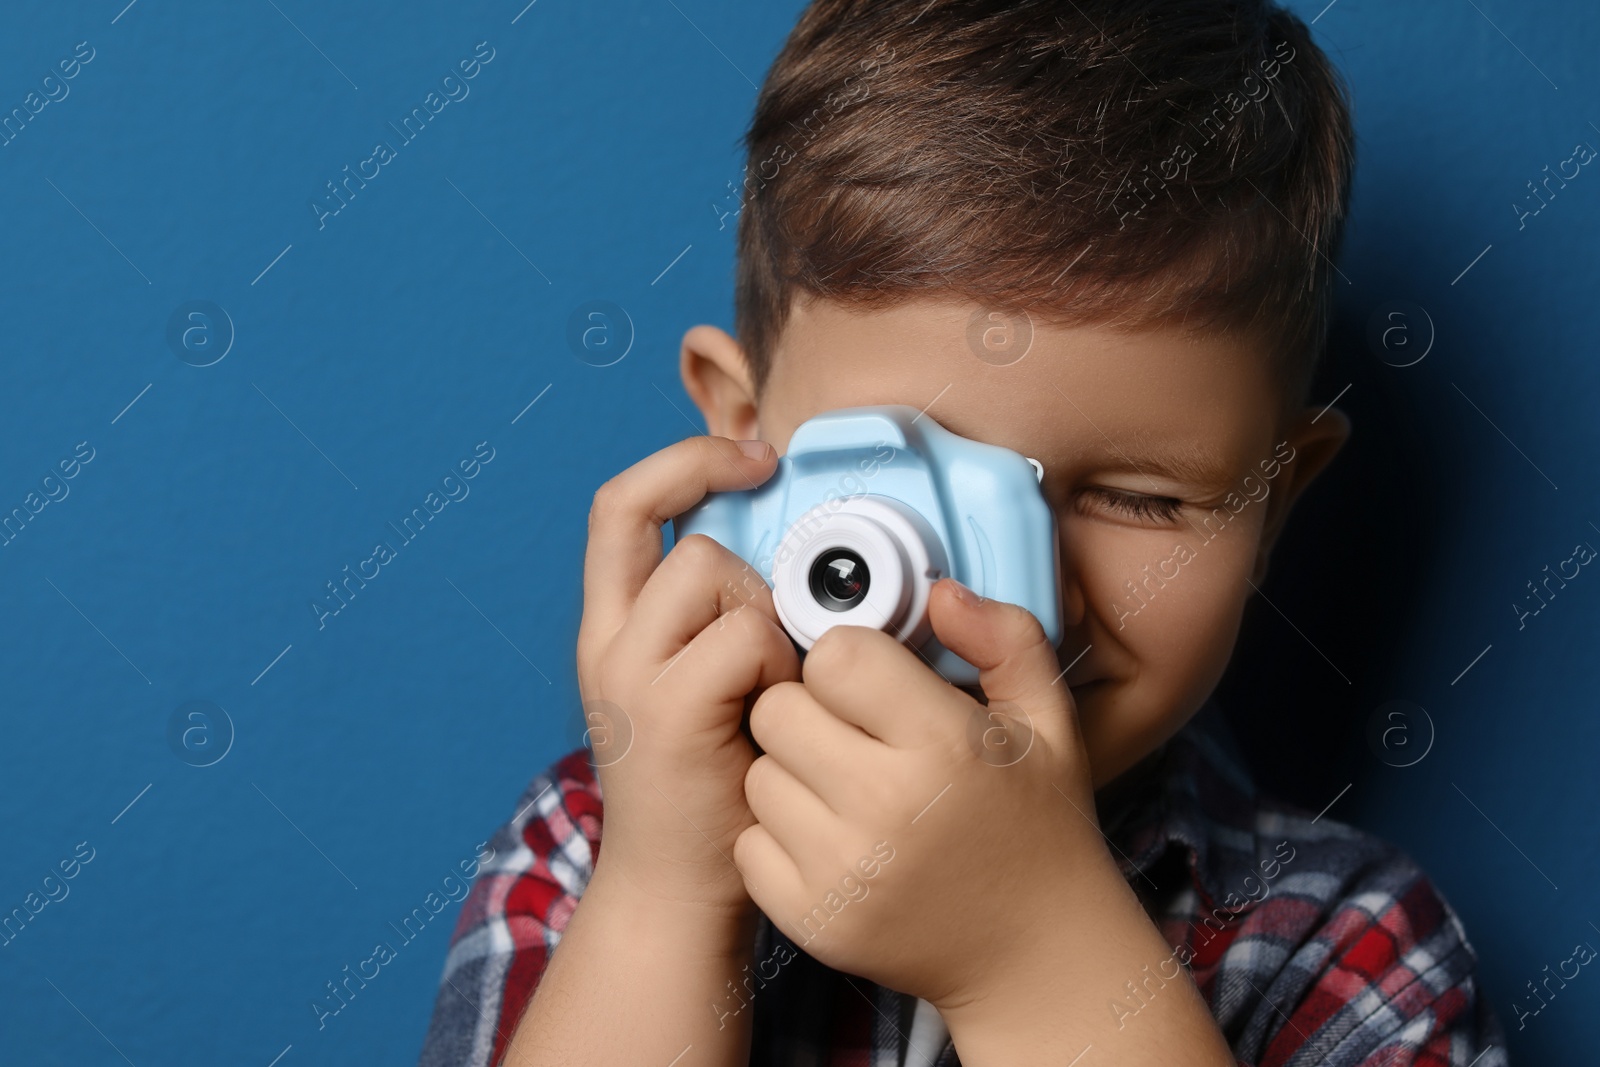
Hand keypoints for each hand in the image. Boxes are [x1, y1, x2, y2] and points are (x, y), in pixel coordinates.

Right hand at [577, 435, 802, 914]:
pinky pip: (744, 635)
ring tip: (767, 694)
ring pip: (716, 576)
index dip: (687, 461)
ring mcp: (630, 675)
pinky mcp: (666, 709)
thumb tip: (785, 557)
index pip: (624, 505)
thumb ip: (717, 621)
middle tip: (769, 658)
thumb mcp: (702, 687)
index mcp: (614, 628)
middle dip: (751, 583)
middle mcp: (608, 643)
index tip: (753, 457)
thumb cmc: (716, 789)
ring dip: (765, 622)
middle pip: (689, 542)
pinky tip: (772, 717)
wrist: (679, 892)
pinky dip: (776, 664)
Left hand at [734, 577, 1124, 1009]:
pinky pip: (750, 843)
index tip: (874, 687)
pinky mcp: (812, 917)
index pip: (835, 656)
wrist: (1037, 957)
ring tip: (845, 789)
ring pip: (757, 774)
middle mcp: (887, 805)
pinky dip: (779, 838)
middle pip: (779, 709)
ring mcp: (843, 869)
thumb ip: (1003, 639)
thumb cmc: (1039, 828)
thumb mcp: (1047, 721)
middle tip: (852, 735)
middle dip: (809, 710)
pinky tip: (830, 840)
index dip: (850, 662)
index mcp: (944, 744)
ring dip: (791, 773)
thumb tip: (937, 592)